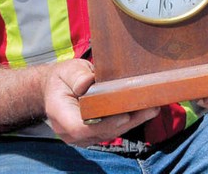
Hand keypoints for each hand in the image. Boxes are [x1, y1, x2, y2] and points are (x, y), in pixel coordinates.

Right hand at [43, 58, 160, 145]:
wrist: (55, 89)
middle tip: (149, 107)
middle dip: (127, 120)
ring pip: (111, 133)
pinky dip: (129, 121)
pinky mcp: (94, 134)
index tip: (124, 114)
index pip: (81, 127)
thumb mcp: (67, 70)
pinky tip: (145, 110)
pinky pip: (113, 130)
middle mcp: (71, 132)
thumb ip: (77, 76)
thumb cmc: (62, 79)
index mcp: (61, 115)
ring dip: (133, 121)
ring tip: (153, 107)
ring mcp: (83, 137)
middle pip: (102, 132)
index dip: (105, 123)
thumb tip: (87, 83)